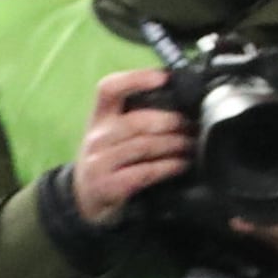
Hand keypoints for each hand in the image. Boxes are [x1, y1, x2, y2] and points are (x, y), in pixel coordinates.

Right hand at [66, 66, 189, 220]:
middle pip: (137, 121)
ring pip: (144, 146)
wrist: (84, 200)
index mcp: (99, 118)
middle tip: (193, 124)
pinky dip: (168, 166)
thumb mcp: (112, 134)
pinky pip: (144, 172)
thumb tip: (179, 104)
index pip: (109, 88)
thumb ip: (136, 118)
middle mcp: (96, 137)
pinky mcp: (108, 186)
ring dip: (175, 144)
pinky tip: (181, 164)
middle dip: (171, 121)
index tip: (163, 77)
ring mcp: (100, 162)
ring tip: (192, 144)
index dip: (135, 78)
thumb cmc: (108, 160)